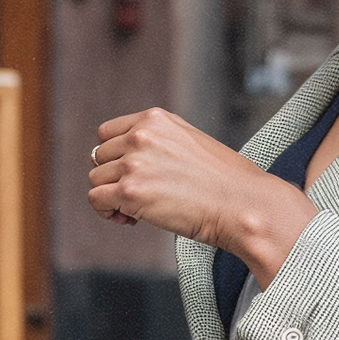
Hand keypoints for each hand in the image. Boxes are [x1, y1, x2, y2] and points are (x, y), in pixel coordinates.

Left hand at [88, 107, 314, 280]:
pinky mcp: (130, 191)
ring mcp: (134, 163)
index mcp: (155, 119)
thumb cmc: (225, 182)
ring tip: (136, 212)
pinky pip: (97, 200)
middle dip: (114, 179)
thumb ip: (158, 142)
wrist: (242, 205)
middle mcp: (141, 136)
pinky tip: (130, 220)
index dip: (115, 158)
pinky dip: (108, 213)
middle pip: (99, 158)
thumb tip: (126, 161)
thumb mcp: (190, 143)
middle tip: (138, 198)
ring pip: (96, 179)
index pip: (107, 133)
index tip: (132, 175)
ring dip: (111, 197)